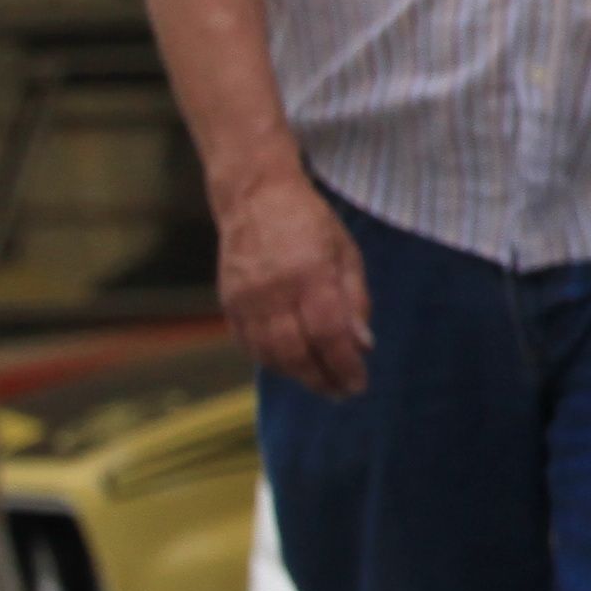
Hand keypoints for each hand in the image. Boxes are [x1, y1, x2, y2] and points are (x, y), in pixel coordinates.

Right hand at [216, 170, 370, 398]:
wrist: (254, 197)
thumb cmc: (309, 223)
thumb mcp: (345, 253)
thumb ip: (355, 300)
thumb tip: (363, 346)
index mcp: (308, 274)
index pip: (328, 334)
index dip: (344, 365)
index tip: (358, 383)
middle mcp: (272, 291)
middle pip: (295, 353)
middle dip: (321, 378)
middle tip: (341, 392)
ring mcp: (245, 299)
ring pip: (269, 354)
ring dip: (296, 374)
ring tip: (319, 381)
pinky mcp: (228, 302)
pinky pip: (248, 344)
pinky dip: (270, 360)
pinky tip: (290, 364)